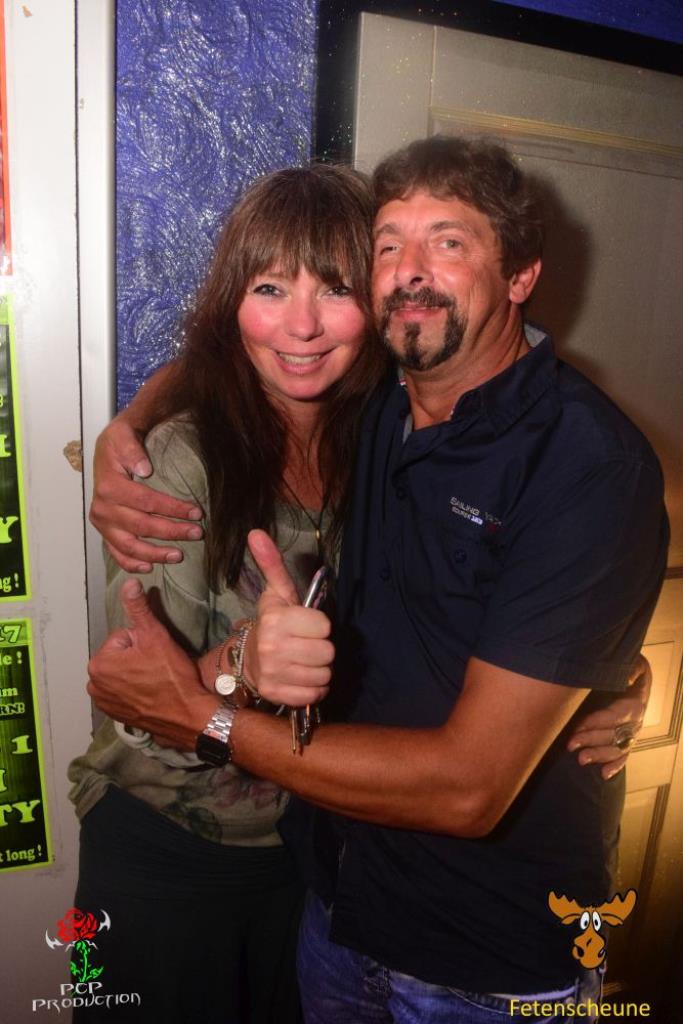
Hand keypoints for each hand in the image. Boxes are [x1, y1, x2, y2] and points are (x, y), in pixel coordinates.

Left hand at [87, 578, 217, 749]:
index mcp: (99, 662)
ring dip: (136, 673)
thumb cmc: (171, 675)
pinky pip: (123, 691)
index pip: (123, 637)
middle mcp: (93, 684)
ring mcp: (103, 702)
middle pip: (120, 656)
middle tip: (158, 668)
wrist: (187, 714)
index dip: (143, 642)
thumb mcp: (155, 635)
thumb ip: (138, 608)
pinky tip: (150, 694)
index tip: (156, 656)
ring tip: (156, 681)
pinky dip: (134, 690)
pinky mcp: (114, 714)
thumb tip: (128, 583)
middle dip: (137, 658)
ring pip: (122, 673)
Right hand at [90, 415, 203, 572]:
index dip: (173, 509)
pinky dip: (131, 563)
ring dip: (155, 554)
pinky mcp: (105, 531)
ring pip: (129, 546)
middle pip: (142, 526)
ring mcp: (103, 523)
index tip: (197, 512)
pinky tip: (149, 568)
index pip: (146, 502)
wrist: (108, 449)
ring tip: (178, 556)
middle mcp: (103, 508)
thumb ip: (132, 449)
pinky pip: (116, 553)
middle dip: (172, 532)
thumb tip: (144, 469)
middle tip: (197, 533)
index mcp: (109, 486)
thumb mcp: (123, 435)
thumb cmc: (119, 441)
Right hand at [243, 529, 334, 706]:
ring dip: (318, 669)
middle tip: (306, 644)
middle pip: (327, 652)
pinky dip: (313, 688)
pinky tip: (300, 677)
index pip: (324, 625)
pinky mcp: (277, 695)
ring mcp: (274, 674)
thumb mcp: (275, 594)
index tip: (305, 625)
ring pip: (324, 674)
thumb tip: (256, 532)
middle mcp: (273, 648)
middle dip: (321, 648)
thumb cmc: (271, 624)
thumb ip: (272, 564)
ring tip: (303, 661)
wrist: (246, 661)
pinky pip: (314, 694)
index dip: (318, 625)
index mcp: (275, 620)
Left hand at [567, 654, 651, 778]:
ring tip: (581, 760)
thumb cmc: (632, 670)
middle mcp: (634, 723)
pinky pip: (623, 756)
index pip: (613, 717)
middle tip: (570, 744)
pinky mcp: (627, 741)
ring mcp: (631, 734)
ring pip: (615, 749)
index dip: (595, 722)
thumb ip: (632, 669)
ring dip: (598, 755)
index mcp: (633, 705)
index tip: (577, 726)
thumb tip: (625, 677)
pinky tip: (604, 774)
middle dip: (590, 740)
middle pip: (612, 735)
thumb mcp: (635, 663)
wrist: (637, 678)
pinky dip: (615, 766)